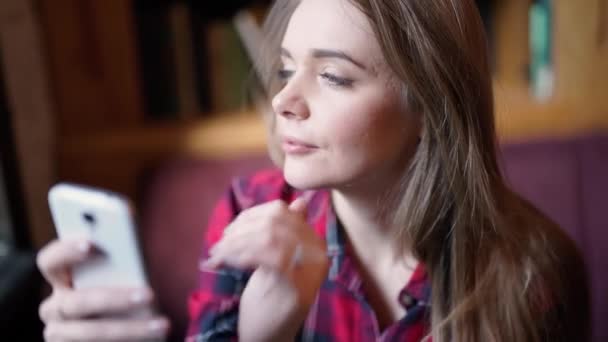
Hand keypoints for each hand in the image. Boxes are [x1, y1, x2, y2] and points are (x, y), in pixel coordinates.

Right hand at [36, 239, 169, 340]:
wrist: (123, 330)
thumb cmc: (123, 293)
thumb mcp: (120, 277)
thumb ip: (121, 264)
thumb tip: (135, 251)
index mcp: (61, 280)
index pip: (50, 262)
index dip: (66, 251)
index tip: (91, 243)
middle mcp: (54, 308)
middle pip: (77, 302)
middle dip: (115, 299)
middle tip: (149, 295)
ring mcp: (60, 335)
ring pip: (90, 333)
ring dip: (129, 330)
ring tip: (161, 325)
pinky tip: (153, 339)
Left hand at [202, 197, 328, 339]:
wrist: (271, 338)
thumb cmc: (270, 299)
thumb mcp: (277, 260)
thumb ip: (286, 233)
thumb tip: (298, 202)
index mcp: (315, 244)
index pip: (283, 212)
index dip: (251, 215)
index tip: (229, 230)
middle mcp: (318, 255)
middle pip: (275, 220)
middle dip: (240, 229)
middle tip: (219, 245)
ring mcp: (310, 272)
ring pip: (269, 235)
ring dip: (235, 243)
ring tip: (217, 255)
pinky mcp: (296, 289)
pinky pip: (268, 256)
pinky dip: (240, 256)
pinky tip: (225, 265)